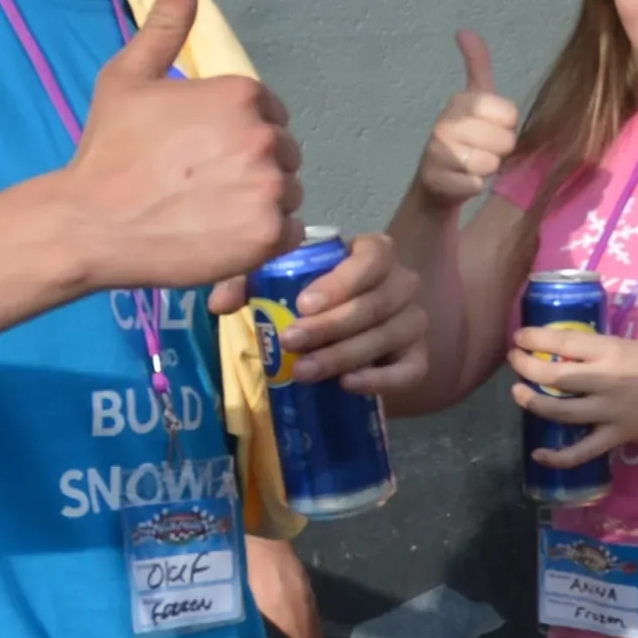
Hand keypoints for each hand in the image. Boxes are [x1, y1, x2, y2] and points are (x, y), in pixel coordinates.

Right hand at [69, 0, 302, 288]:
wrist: (89, 223)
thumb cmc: (107, 151)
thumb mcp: (130, 75)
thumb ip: (167, 21)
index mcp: (241, 93)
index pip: (271, 114)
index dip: (238, 135)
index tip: (202, 154)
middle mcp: (263, 136)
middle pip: (284, 154)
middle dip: (253, 168)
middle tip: (203, 186)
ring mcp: (269, 188)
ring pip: (288, 193)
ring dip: (260, 203)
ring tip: (210, 211)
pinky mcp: (267, 235)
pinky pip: (288, 233)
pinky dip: (262, 237)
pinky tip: (222, 235)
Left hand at [255, 231, 428, 395]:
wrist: (342, 334)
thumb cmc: (312, 297)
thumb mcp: (279, 282)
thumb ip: (249, 283)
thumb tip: (219, 303)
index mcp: (375, 253)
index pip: (372, 260)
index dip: (340, 282)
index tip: (302, 304)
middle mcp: (402, 283)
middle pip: (376, 304)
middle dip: (330, 326)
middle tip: (290, 342)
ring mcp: (414, 321)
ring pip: (389, 337)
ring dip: (344, 355)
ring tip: (304, 371)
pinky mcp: (417, 357)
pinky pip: (410, 370)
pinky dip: (381, 379)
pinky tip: (347, 384)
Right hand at [414, 30, 521, 207]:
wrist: (435, 185)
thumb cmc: (464, 141)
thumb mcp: (474, 102)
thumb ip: (477, 66)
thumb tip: (464, 30)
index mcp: (460, 101)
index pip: (510, 114)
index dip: (507, 128)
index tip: (491, 131)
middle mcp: (444, 123)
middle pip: (504, 140)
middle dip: (499, 152)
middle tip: (482, 152)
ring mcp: (436, 152)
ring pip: (490, 164)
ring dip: (487, 170)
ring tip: (472, 167)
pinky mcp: (434, 180)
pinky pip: (475, 184)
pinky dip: (473, 187)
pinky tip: (462, 182)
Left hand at [508, 323, 637, 464]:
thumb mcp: (630, 343)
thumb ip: (598, 348)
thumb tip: (562, 347)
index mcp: (611, 350)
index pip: (563, 341)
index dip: (534, 339)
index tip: (519, 338)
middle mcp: (606, 380)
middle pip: (554, 375)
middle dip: (526, 367)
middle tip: (514, 361)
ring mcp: (609, 411)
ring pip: (560, 410)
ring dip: (533, 402)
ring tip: (518, 393)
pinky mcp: (615, 436)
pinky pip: (582, 451)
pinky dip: (557, 457)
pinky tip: (538, 453)